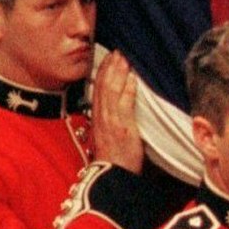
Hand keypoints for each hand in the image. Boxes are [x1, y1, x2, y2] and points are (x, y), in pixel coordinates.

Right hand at [88, 50, 143, 171]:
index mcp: (96, 119)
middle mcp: (101, 117)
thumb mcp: (104, 137)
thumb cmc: (112, 160)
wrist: (112, 175)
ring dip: (118, 73)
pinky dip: (128, 90)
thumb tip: (111, 108)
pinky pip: (124, 104)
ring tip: (124, 59)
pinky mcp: (123, 127)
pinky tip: (132, 79)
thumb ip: (107, 121)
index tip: (108, 59)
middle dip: (109, 68)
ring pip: (111, 91)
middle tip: (117, 52)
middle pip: (103, 87)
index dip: (102, 73)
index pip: (97, 90)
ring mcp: (112, 121)